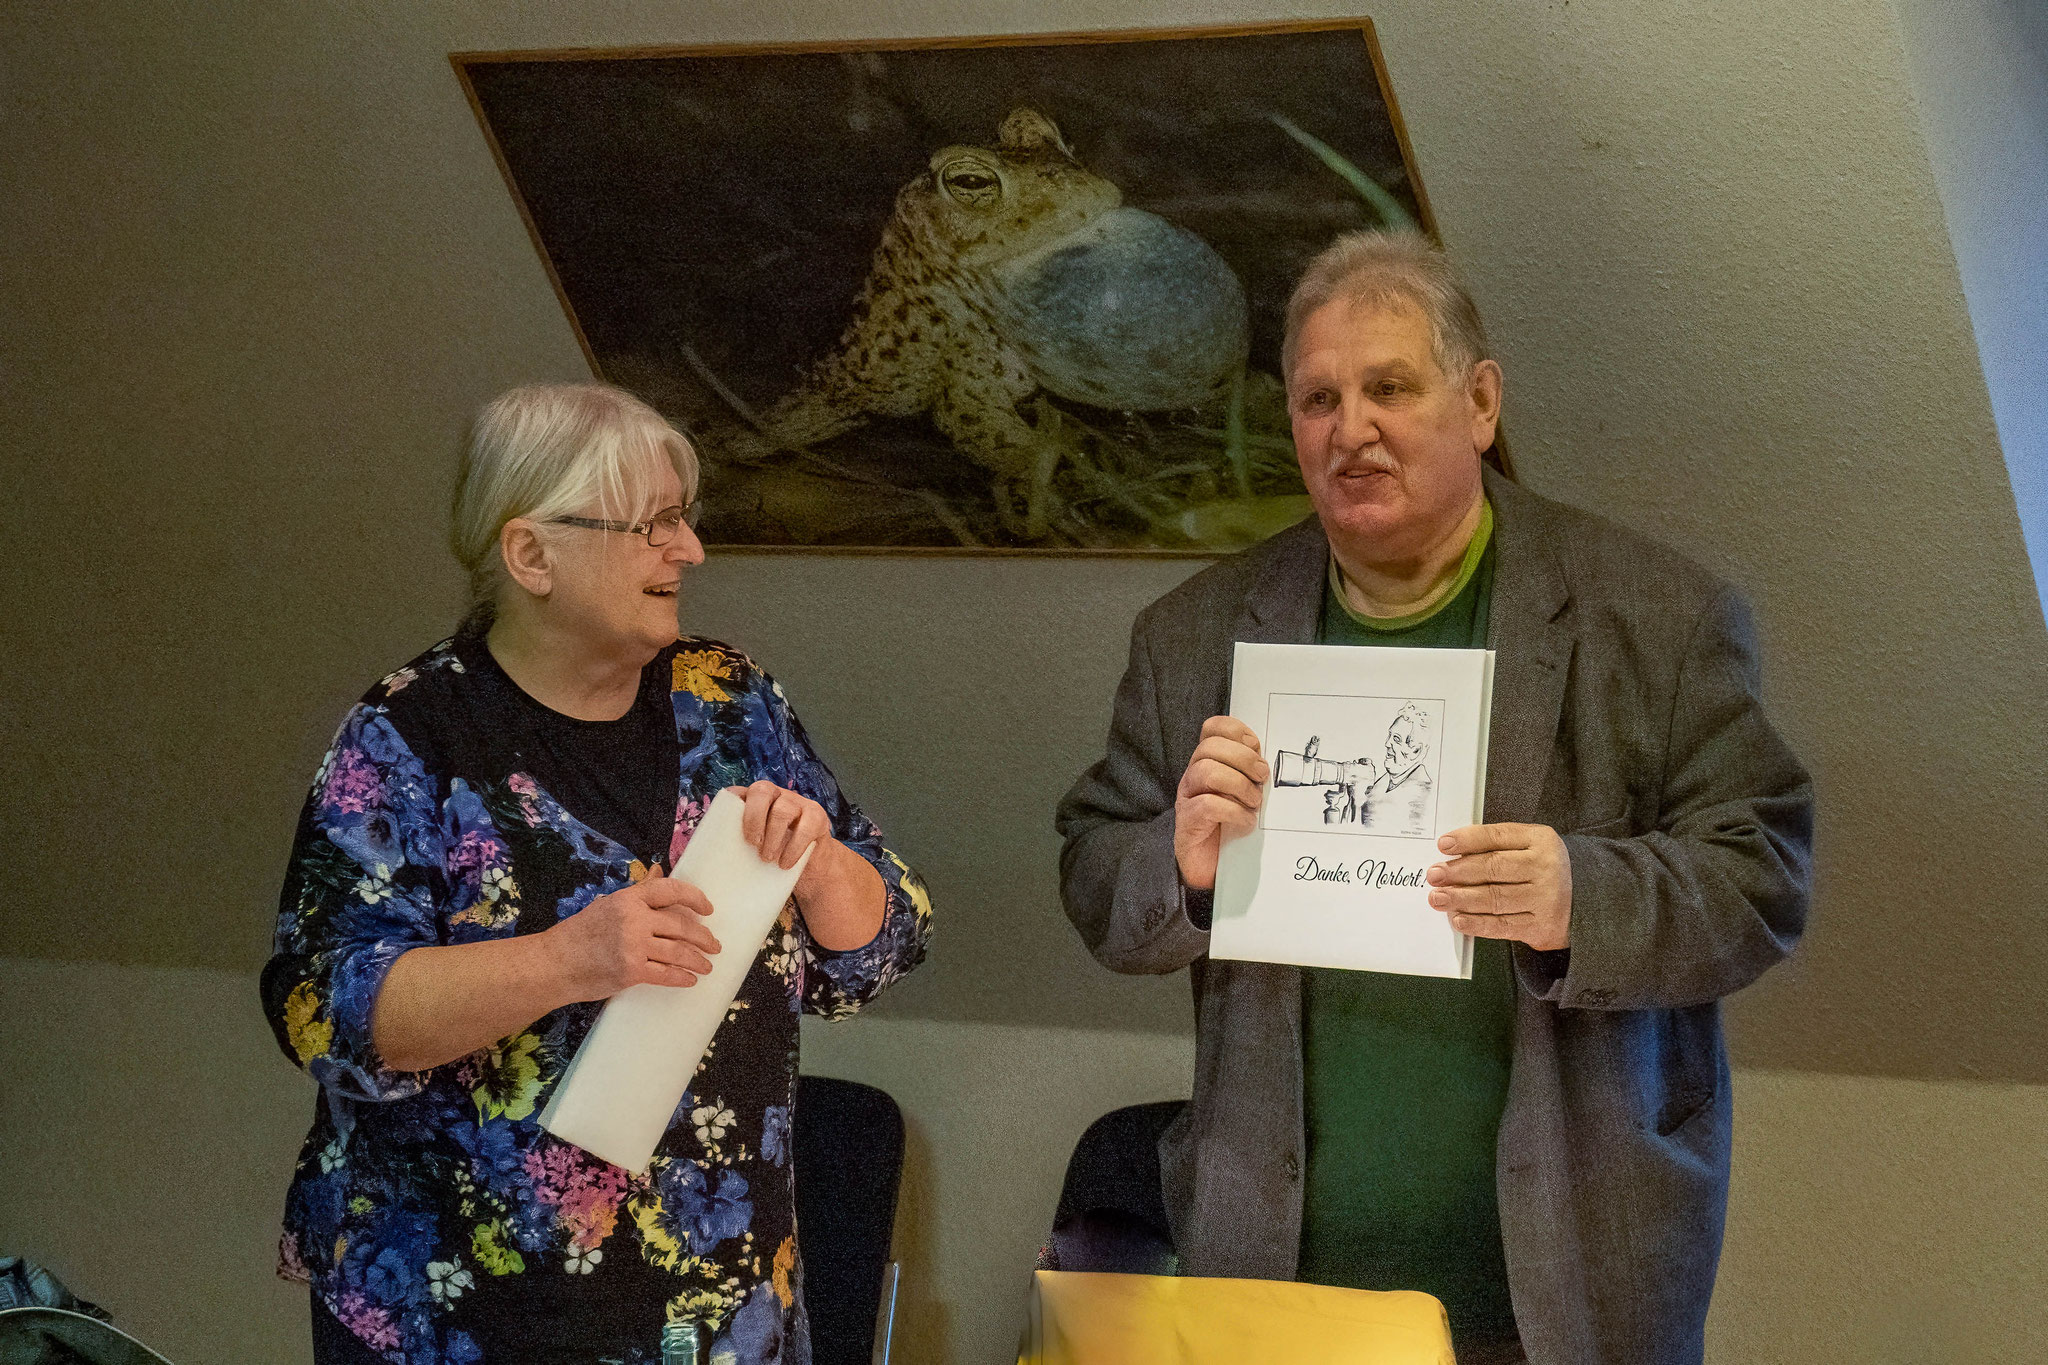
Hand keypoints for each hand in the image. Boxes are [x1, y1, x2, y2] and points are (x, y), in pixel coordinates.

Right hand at [546, 876, 720, 999]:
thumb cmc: (579, 934)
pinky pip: (666, 974)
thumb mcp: (608, 905)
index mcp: (628, 899)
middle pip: (680, 925)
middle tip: (715, 945)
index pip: (670, 890)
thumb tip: (658, 872)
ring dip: (697, 960)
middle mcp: (634, 919)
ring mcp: (633, 946)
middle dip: (703, 937)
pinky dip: (681, 977)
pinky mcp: (631, 972)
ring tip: (707, 966)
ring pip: (678, 952)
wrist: (554, 964)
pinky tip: (690, 979)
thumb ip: (637, 892)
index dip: (694, 898)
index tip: (708, 909)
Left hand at [732, 781, 835, 897]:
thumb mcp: (753, 849)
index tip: (727, 830)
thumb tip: (712, 866)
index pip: (738, 792)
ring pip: (783, 809)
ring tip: (767, 859)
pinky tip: (785, 863)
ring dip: (773, 836)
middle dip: (753, 817)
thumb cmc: (773, 858)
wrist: (810, 869)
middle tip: (752, 844)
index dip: (731, 806)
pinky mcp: (817, 816)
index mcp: (754, 801)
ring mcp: (798, 803)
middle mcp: (776, 795)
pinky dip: (793, 848)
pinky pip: (806, 828)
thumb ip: (737, 846)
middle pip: (761, 791)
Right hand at [1174, 716, 1268, 891]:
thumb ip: (1251, 772)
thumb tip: (1266, 760)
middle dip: (1244, 760)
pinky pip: (1208, 805)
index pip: (1213, 728)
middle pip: (1210, 747)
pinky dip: (1234, 812)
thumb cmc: (1232, 827)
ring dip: (1239, 786)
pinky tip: (1245, 822)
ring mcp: (1187, 797)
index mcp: (1208, 762)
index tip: (1256, 747)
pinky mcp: (1187, 822)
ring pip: (1207, 771)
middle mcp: (1194, 775)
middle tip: (1262, 779)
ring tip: (1253, 803)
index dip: (1235, 731)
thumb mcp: (1246, 792)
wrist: (1213, 869)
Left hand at [1426, 823, 1572, 950]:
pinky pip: (1502, 926)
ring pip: (1496, 898)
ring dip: (1462, 899)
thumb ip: (1496, 845)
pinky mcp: (1541, 926)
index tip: (1444, 844)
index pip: (1498, 837)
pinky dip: (1477, 924)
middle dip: (1459, 872)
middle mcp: (1546, 868)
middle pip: (1494, 868)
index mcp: (1541, 841)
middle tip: (1435, 875)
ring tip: (1439, 898)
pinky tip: (1459, 920)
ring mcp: (1546, 899)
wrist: (1582, 901)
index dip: (1468, 840)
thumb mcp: (1529, 846)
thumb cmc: (1541, 869)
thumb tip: (1452, 853)